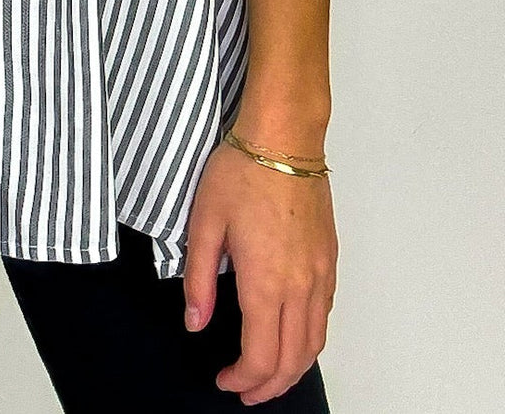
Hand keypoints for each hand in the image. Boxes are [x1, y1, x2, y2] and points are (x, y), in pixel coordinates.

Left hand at [181, 137, 336, 404]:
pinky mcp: (330, 258)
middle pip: (293, 360)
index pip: (260, 355)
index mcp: (266, 282)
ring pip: (315, 342)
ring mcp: (320, 273)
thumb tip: (195, 324)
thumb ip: (199, 280)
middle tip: (244, 390)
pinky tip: (291, 336)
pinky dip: (310, 339)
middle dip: (268, 385)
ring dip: (293, 368)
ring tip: (268, 375)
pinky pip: (325, 315)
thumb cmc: (241, 173)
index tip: (224, 380)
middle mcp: (300, 286)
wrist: (284, 137)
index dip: (242, 379)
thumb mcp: (204, 223)